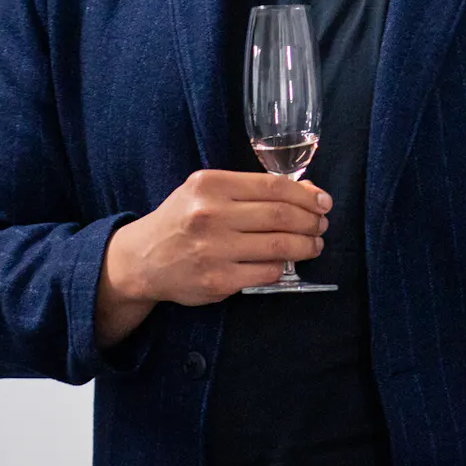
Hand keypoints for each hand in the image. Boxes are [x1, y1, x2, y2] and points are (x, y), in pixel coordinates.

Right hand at [95, 170, 330, 346]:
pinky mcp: (217, 281)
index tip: (323, 202)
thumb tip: (307, 193)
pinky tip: (286, 262)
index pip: (273, 186)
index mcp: (210, 185)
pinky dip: (283, 266)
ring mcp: (213, 250)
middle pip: (281, 215)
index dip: (306, 195)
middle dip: (311, 221)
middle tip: (321, 226)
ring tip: (313, 244)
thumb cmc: (182, 220)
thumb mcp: (207, 192)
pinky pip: (266, 272)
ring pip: (279, 245)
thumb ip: (251, 190)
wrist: (142, 259)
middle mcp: (211, 215)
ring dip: (306, 245)